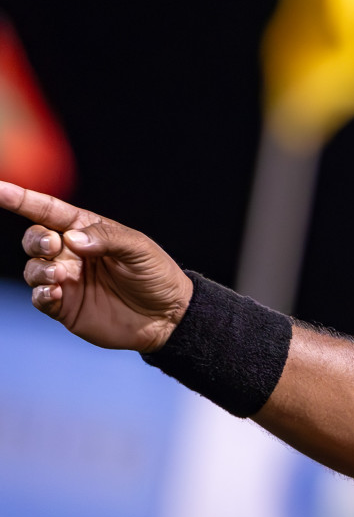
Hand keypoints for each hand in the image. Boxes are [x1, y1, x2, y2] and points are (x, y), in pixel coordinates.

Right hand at [2, 181, 193, 351]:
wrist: (168, 317)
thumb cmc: (157, 276)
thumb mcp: (139, 250)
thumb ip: (107, 238)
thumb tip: (70, 238)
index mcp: (86, 230)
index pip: (47, 210)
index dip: (21, 199)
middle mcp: (71, 253)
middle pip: (35, 238)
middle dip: (36, 240)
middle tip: (54, 246)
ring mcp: (66, 280)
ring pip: (33, 268)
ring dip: (39, 269)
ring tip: (60, 275)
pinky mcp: (65, 306)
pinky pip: (39, 297)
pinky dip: (41, 293)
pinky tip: (55, 293)